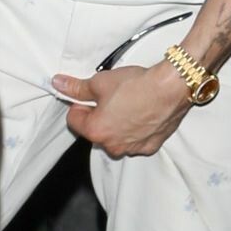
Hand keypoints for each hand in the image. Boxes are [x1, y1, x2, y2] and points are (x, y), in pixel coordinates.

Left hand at [52, 61, 190, 157]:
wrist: (171, 87)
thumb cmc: (137, 85)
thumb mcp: (100, 81)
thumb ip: (77, 88)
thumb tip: (59, 84)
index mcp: (95, 131)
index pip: (73, 119)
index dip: (80, 104)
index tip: (91, 94)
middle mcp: (112, 145)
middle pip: (95, 130)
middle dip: (99, 115)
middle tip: (112, 97)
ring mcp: (132, 148)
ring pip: (116, 137)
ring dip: (118, 124)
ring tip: (129, 103)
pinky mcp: (150, 146)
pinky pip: (136, 140)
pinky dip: (136, 129)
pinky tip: (143, 113)